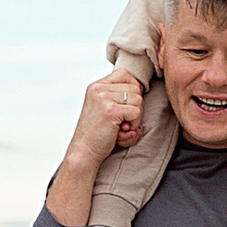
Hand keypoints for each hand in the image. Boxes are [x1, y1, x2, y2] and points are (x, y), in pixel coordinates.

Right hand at [51, 69, 146, 201]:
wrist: (84, 153)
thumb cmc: (97, 134)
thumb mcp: (103, 108)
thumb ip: (117, 97)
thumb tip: (143, 88)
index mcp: (96, 86)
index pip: (125, 74)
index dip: (133, 89)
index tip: (128, 105)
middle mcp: (98, 89)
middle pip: (136, 89)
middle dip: (135, 108)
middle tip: (122, 123)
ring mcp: (104, 98)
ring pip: (139, 100)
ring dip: (135, 118)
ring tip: (120, 128)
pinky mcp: (110, 110)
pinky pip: (136, 113)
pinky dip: (133, 125)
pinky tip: (121, 133)